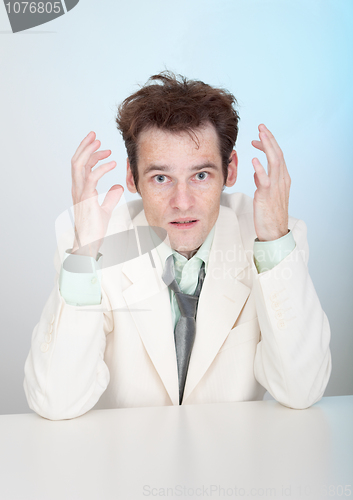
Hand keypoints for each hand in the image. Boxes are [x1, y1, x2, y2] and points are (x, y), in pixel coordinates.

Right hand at [71, 131, 123, 257]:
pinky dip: (102, 167)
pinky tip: (112, 163)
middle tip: (95, 136)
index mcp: (80, 190)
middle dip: (85, 146)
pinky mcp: (86, 198)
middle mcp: (78, 189)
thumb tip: (117, 186)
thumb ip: (110, 196)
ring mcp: (80, 193)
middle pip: (76, 161)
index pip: (81, 166)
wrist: (89, 243)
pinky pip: (92, 177)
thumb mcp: (105, 209)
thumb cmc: (94, 229)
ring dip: (89, 152)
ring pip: (79, 165)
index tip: (100, 146)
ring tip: (101, 145)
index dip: (89, 154)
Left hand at [251, 124, 290, 241]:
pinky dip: (260, 169)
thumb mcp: (266, 194)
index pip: (277, 156)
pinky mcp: (267, 196)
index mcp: (282, 179)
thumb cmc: (270, 215)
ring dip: (267, 147)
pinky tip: (254, 160)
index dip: (269, 144)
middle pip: (278, 154)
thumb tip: (257, 172)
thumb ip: (263, 182)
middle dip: (269, 139)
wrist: (274, 232)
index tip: (258, 137)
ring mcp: (275, 188)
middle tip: (261, 127)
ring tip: (259, 136)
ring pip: (274, 162)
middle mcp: (281, 181)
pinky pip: (265, 180)